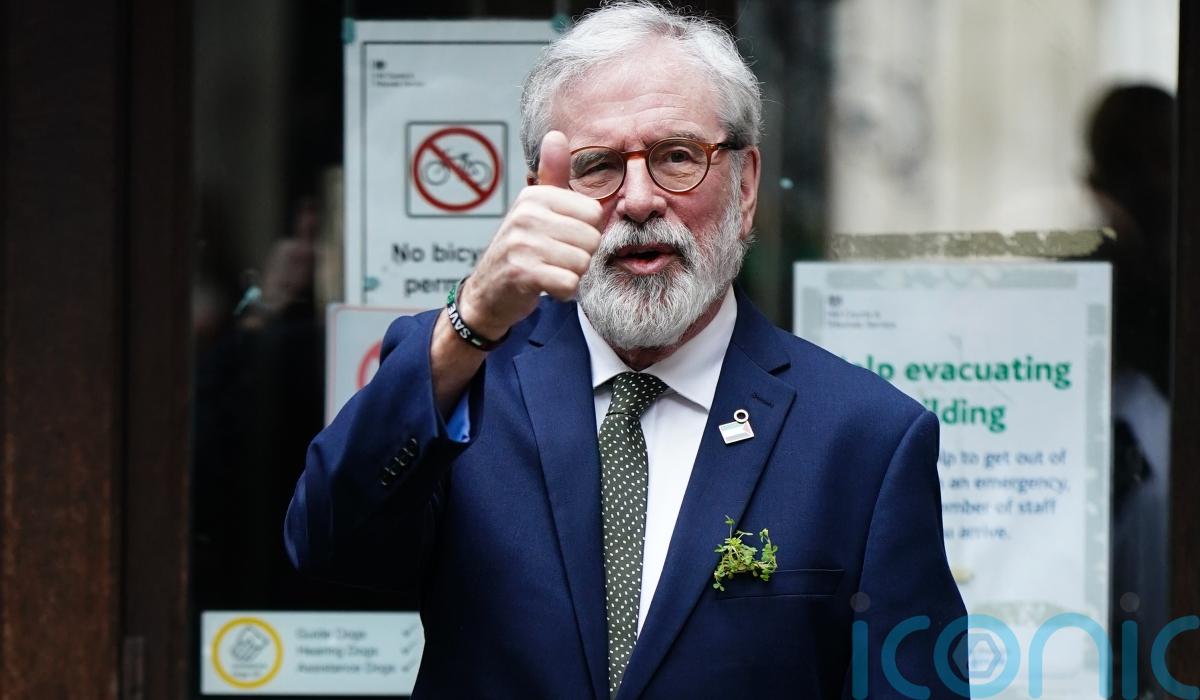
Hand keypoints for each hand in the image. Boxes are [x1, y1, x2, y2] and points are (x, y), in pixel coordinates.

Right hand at [455, 131, 602, 337]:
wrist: (488, 292)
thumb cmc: (520, 249)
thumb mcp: (536, 207)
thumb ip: (552, 175)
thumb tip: (557, 135)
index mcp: (535, 195)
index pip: (594, 212)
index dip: (586, 232)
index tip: (562, 238)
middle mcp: (527, 214)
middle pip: (591, 239)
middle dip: (580, 256)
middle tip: (556, 259)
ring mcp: (522, 243)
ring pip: (582, 262)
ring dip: (572, 275)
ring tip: (550, 271)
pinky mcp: (522, 272)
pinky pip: (568, 283)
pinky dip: (564, 291)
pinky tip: (547, 287)